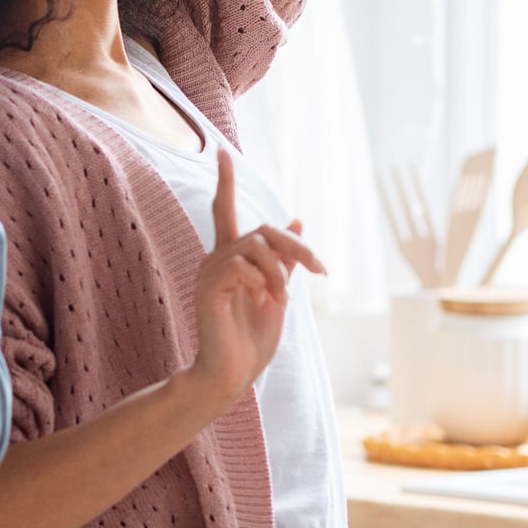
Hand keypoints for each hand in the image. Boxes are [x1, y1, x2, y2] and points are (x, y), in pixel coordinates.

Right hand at [184, 150, 326, 411]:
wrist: (231, 375)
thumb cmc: (252, 340)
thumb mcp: (277, 292)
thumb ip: (284, 259)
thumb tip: (297, 221)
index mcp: (230, 258)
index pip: (224, 209)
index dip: (225, 182)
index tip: (222, 153)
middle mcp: (216, 258)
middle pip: (261, 230)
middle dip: (294, 247)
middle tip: (320, 269)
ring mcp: (209, 271)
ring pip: (256, 246)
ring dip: (279, 272)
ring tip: (284, 299)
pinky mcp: (207, 286)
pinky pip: (242, 265)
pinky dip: (262, 282)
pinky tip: (264, 301)